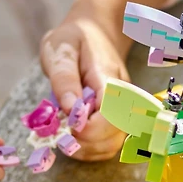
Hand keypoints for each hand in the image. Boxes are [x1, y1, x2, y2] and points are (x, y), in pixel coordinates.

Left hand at [40, 14, 129, 160]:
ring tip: (64, 134)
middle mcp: (123, 97)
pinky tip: (74, 137)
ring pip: (113, 145)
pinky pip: (109, 144)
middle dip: (84, 142)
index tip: (65, 123)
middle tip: (59, 130)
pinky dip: (90, 149)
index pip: (112, 114)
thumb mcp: (61, 49)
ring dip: (86, 149)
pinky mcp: (118, 118)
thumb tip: (70, 109)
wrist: (96, 32)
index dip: (88, 128)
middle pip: (114, 135)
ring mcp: (123, 110)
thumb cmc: (75, 39)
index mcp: (109, 78)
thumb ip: (64, 79)